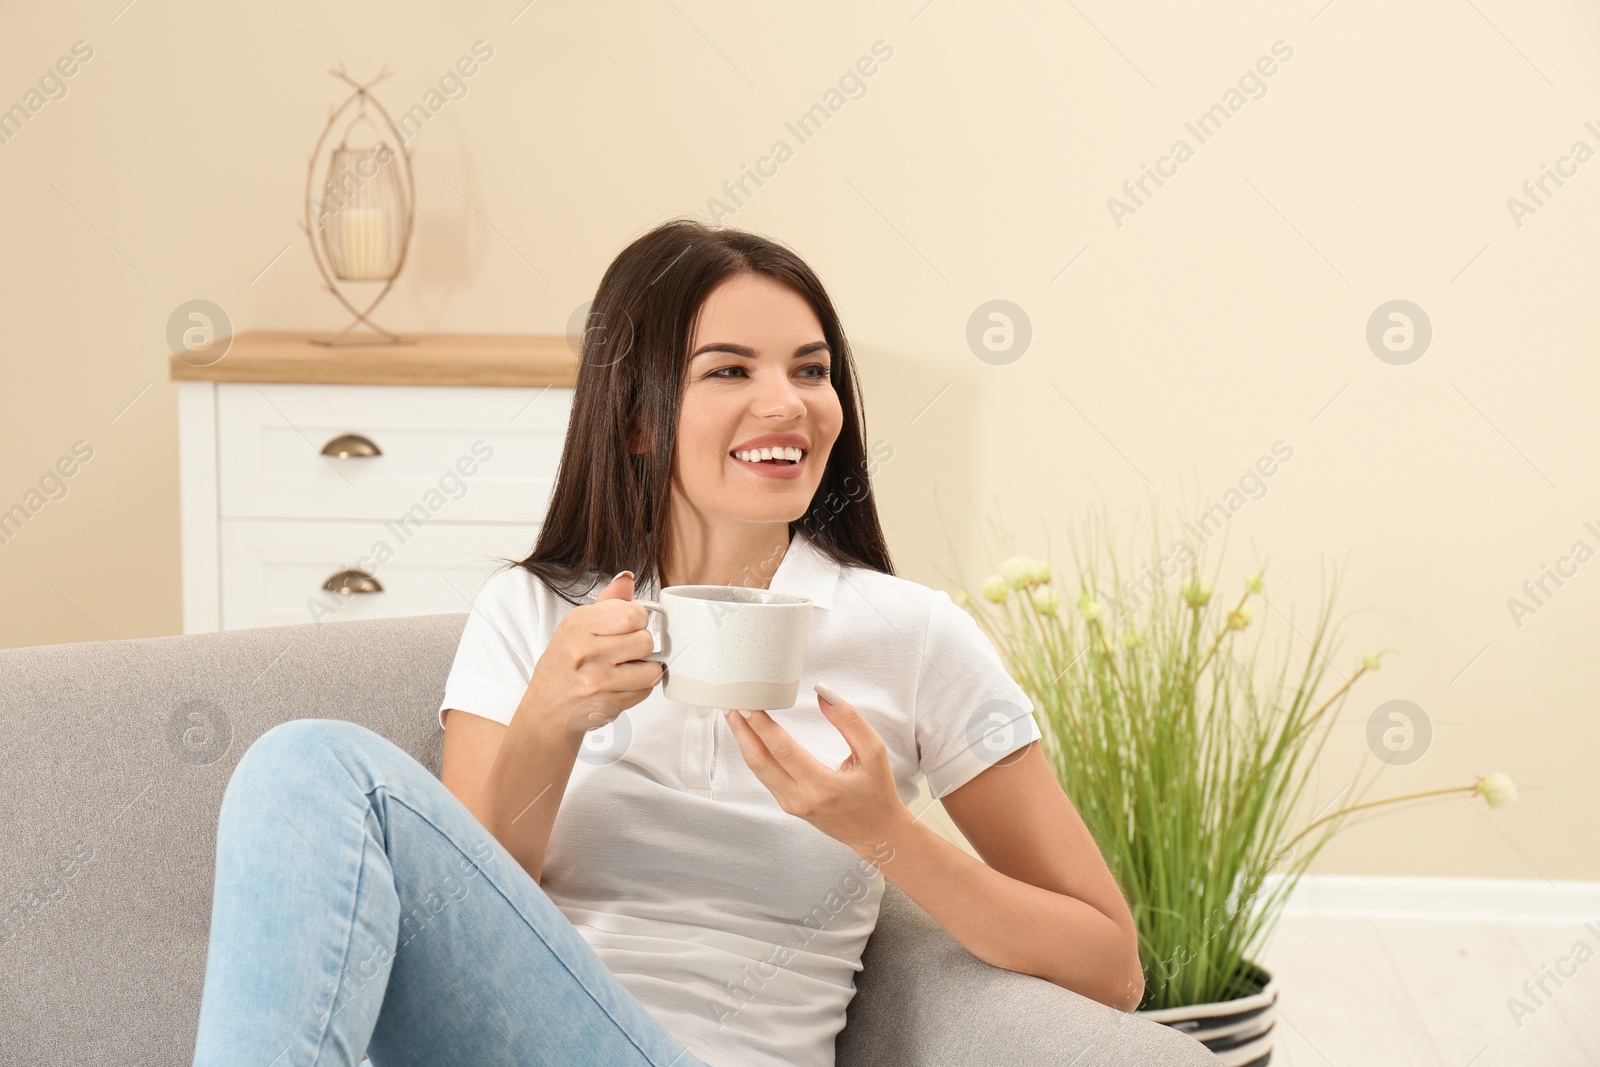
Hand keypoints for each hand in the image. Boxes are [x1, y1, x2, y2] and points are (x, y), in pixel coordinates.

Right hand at [520, 571, 662, 742]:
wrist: (546, 707)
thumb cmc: (565, 663)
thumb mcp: (578, 625)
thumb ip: (609, 601)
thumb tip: (627, 578)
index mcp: (578, 624)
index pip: (632, 613)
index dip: (638, 619)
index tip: (628, 626)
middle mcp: (585, 651)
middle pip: (645, 640)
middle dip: (641, 645)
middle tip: (625, 650)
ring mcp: (596, 680)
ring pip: (651, 668)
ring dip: (644, 668)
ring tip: (625, 668)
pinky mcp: (607, 704)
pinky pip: (645, 690)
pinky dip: (639, 688)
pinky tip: (621, 685)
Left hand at [724, 684, 909, 857]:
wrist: (876, 834)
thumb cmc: (877, 792)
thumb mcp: (873, 752)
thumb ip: (849, 720)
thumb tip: (822, 692)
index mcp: (823, 786)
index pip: (784, 751)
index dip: (763, 727)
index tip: (750, 706)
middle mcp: (801, 799)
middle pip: (760, 762)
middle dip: (742, 732)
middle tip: (732, 705)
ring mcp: (791, 805)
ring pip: (758, 771)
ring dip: (744, 742)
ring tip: (735, 716)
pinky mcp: (788, 806)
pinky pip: (765, 777)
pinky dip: (755, 754)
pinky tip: (750, 737)